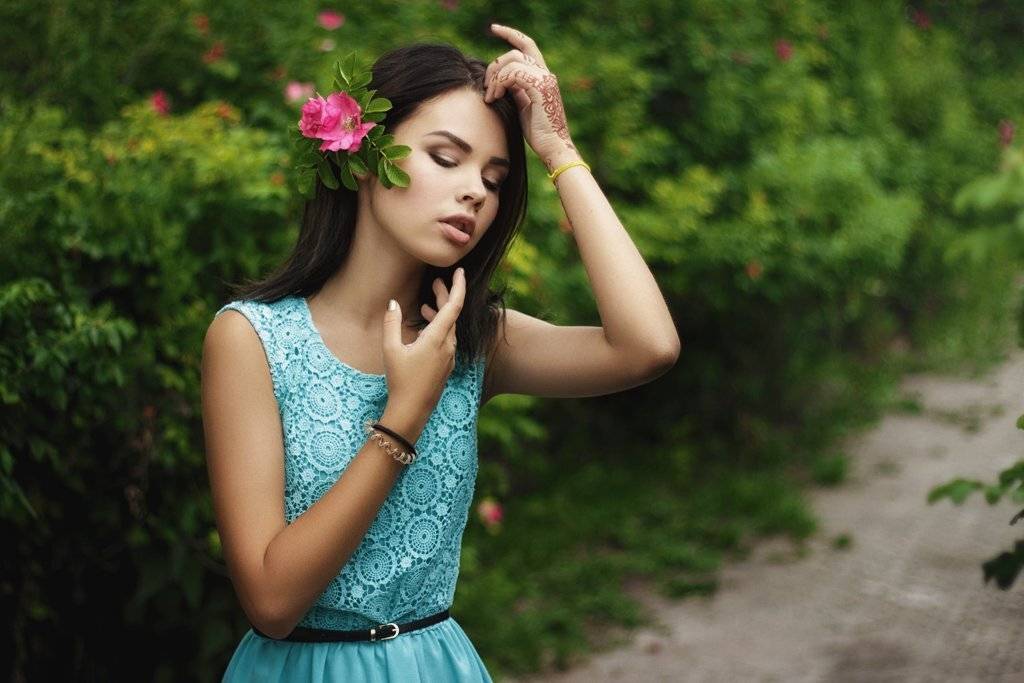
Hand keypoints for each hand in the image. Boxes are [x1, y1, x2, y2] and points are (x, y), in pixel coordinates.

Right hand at [382, 267, 465, 416]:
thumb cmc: (400, 381)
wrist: (412, 411)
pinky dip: (439, 328)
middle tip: (436, 282)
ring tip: (425, 305)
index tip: (459, 271)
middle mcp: (448, 346)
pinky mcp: (446, 366)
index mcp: (437, 339)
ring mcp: (449, 357)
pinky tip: (425, 329)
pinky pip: (447, 340)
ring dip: (440, 313)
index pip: (454, 306)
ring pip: (449, 328)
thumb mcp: (390, 350)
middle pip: (452, 314)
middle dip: (445, 296)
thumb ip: (391, 323)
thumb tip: (392, 303)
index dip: (457, 286)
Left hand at [483, 23, 579, 170]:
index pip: (527, 45)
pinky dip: (500, 83)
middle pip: (514, 53)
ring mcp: (545, 79)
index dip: (511, 34)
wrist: (553, 147)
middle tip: (486, 87)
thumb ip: (515, 90)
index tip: (494, 28)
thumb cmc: (538, 133)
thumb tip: (500, 81)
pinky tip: (495, 98)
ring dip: (495, 77)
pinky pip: (514, 73)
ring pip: (513, 61)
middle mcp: (545, 74)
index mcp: (542, 76)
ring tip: (490, 96)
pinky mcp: (541, 87)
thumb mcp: (522, 106)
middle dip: (494, 66)